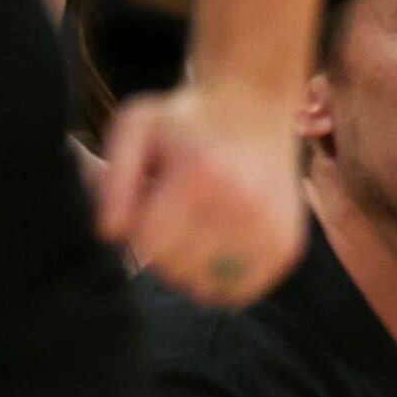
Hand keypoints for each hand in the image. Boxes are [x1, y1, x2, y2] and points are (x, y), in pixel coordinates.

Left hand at [93, 90, 309, 307]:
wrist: (255, 105)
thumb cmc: (185, 119)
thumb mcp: (137, 128)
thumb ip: (113, 179)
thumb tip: (110, 234)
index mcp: (201, 174)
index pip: (151, 243)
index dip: (138, 231)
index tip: (148, 205)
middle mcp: (243, 204)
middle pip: (176, 267)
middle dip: (162, 249)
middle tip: (173, 215)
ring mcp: (270, 229)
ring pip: (206, 286)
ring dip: (191, 266)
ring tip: (196, 229)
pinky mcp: (286, 246)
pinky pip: (239, 291)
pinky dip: (222, 278)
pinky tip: (219, 245)